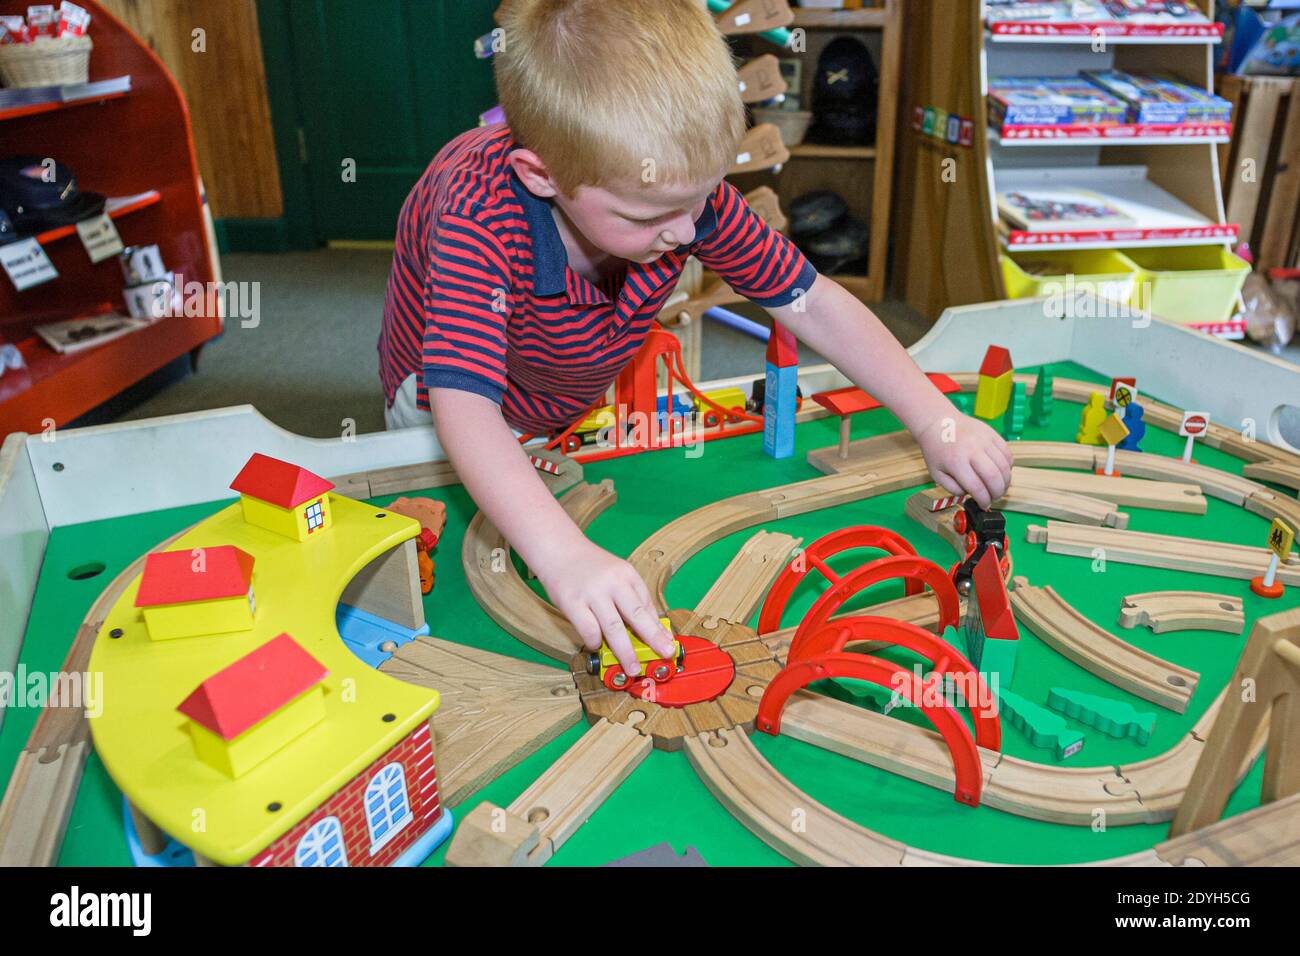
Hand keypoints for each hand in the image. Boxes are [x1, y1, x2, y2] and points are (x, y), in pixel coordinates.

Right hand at [533, 538, 676, 676]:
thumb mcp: (617, 573)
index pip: (647, 605)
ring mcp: (592, 592)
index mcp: (627, 575)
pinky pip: (588, 629)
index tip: (668, 644)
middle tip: (664, 654)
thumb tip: (650, 626)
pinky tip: (597, 645)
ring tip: (632, 667)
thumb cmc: (589, 566)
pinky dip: (595, 641)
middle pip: (637, 615)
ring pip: (614, 627)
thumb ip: (632, 597)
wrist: (558, 548)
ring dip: (625, 651)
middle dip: (653, 639)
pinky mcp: (572, 602)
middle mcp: (613, 583)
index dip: (659, 628)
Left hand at [914, 410, 1012, 508]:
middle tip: (994, 498)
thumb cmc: (937, 450)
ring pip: (1004, 466)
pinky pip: (1007, 454)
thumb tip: (971, 494)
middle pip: (994, 477)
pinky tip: (1001, 472)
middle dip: (998, 493)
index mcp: (956, 462)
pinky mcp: (992, 434)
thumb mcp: (936, 473)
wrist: (939, 423)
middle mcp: (972, 450)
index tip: (984, 505)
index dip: (984, 500)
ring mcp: (984, 440)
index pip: (977, 487)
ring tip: (999, 487)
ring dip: (1006, 482)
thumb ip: (952, 488)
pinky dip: (1008, 467)